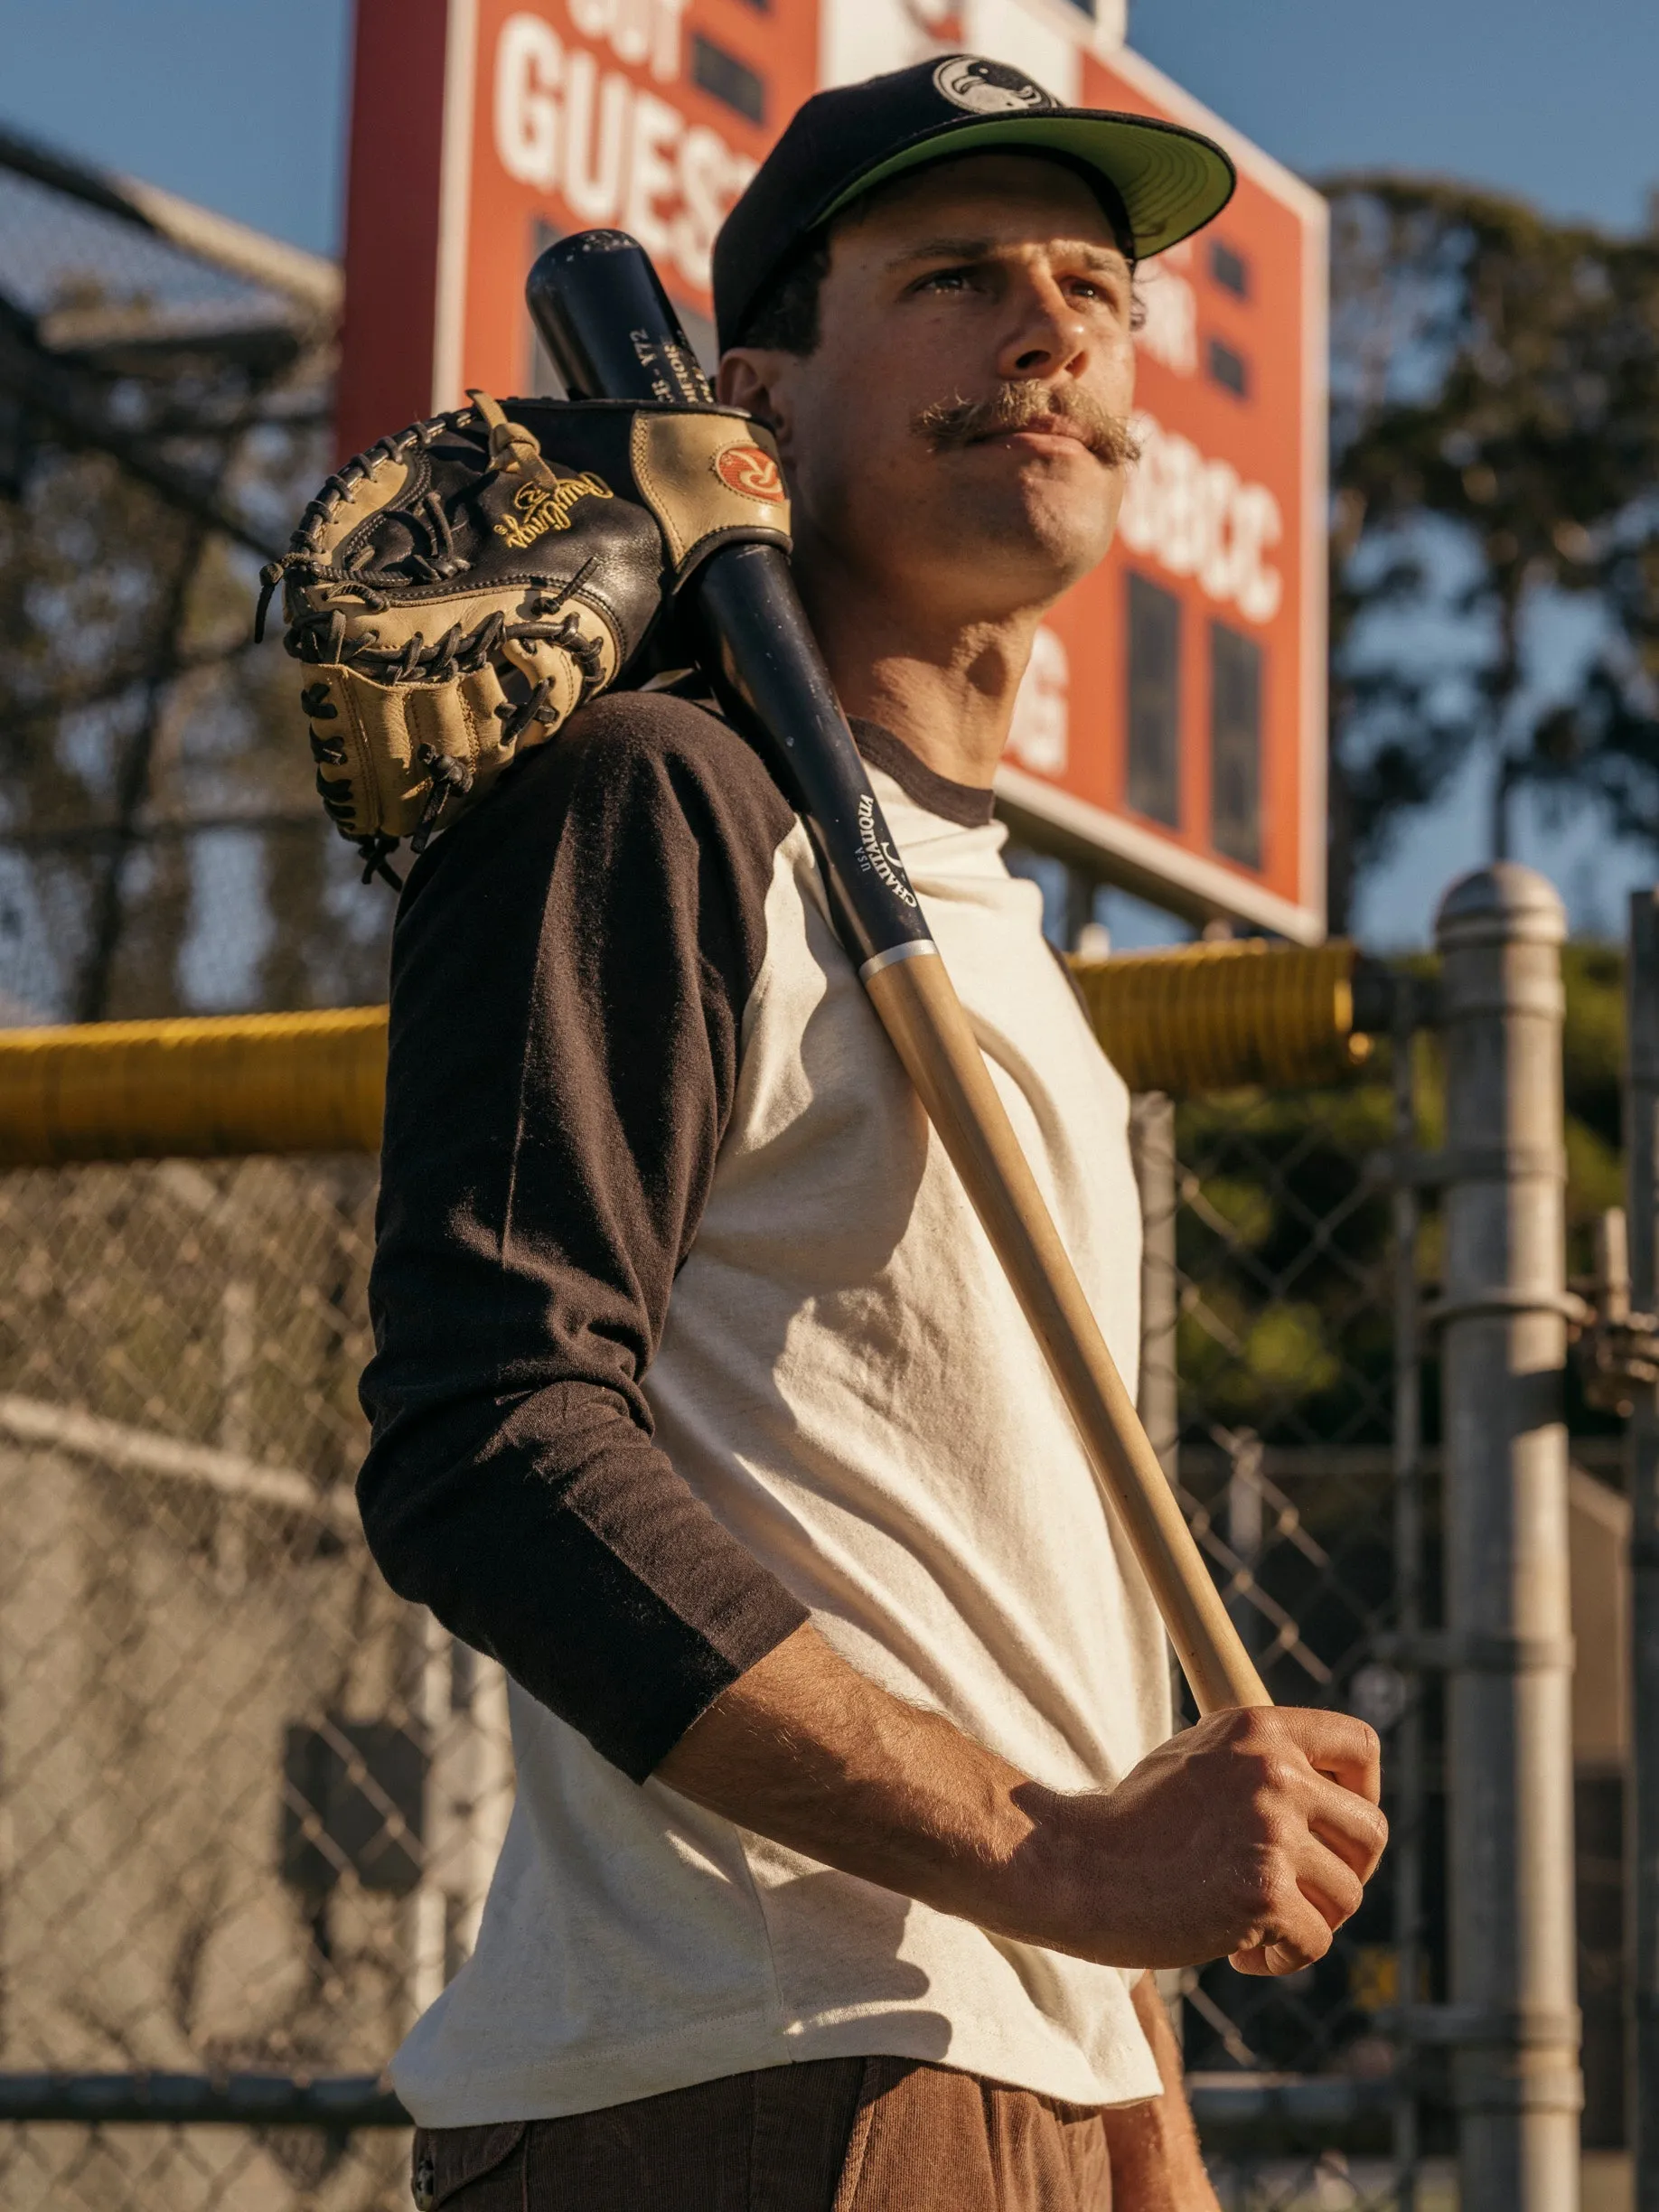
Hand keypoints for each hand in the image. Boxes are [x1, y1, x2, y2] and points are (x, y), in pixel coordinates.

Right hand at [1017, 1707, 1385, 1976]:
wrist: (1076, 1865)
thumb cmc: (1130, 1820)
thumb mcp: (1199, 1759)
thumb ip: (1260, 1763)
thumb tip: (1326, 1790)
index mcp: (1259, 1729)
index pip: (1361, 1746)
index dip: (1364, 1792)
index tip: (1335, 1828)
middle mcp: (1274, 1773)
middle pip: (1371, 1832)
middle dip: (1346, 1873)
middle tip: (1301, 1894)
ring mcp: (1271, 1833)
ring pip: (1348, 1895)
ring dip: (1311, 1921)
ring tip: (1254, 1925)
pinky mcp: (1264, 1893)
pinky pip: (1316, 1941)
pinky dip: (1283, 1958)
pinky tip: (1238, 1951)